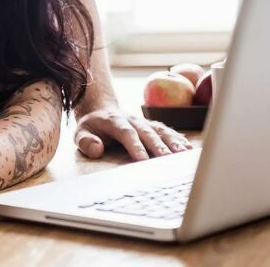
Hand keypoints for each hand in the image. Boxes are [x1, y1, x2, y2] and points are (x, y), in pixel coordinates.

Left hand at [74, 107, 192, 160]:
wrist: (101, 109)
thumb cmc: (92, 126)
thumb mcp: (80, 132)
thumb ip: (86, 141)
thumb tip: (97, 149)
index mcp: (115, 121)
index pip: (127, 133)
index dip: (135, 146)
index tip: (142, 160)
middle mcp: (134, 120)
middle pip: (148, 133)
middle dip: (159, 147)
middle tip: (169, 161)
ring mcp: (145, 122)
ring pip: (162, 131)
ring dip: (174, 143)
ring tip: (185, 155)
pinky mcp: (153, 126)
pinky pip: (168, 132)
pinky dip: (179, 140)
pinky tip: (189, 150)